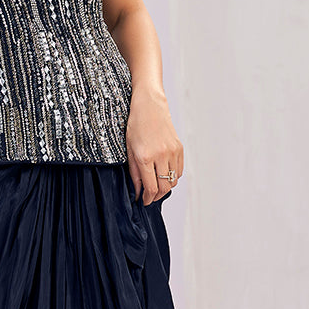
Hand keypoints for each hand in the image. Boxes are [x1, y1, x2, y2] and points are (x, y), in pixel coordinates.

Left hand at [126, 87, 183, 204]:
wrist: (150, 107)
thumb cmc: (136, 126)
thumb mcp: (129, 150)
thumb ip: (134, 173)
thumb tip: (138, 191)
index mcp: (145, 157)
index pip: (150, 187)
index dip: (147, 199)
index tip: (144, 201)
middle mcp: (161, 156)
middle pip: (163, 188)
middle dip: (156, 196)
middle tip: (149, 197)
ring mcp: (172, 152)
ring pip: (173, 181)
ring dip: (165, 188)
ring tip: (156, 187)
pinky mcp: (179, 148)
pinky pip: (179, 171)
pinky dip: (172, 178)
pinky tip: (164, 176)